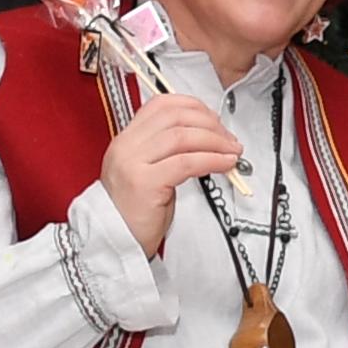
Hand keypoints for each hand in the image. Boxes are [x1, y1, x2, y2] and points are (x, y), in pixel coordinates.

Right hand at [98, 93, 240, 256]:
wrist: (115, 242)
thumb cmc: (136, 213)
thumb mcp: (150, 173)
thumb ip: (170, 153)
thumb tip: (207, 138)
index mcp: (126, 140)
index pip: (160, 105)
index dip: (192, 106)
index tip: (214, 119)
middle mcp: (126, 147)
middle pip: (174, 118)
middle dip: (209, 124)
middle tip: (229, 138)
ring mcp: (132, 163)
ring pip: (182, 137)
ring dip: (215, 141)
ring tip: (232, 151)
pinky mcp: (145, 183)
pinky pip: (186, 163)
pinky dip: (212, 160)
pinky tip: (225, 164)